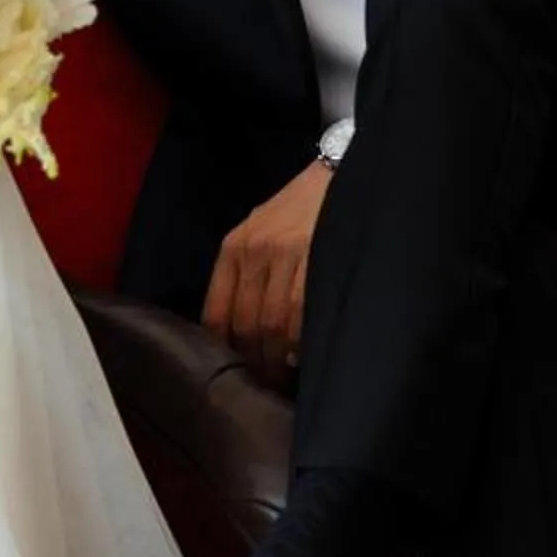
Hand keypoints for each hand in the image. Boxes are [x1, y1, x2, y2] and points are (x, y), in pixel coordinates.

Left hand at [202, 161, 331, 381]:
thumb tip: (244, 335)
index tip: (237, 376)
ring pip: (271, 323)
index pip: (216, 313)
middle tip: (266, 388)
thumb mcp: (261, 232)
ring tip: (285, 381)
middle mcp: (253, 250)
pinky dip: (300, 340)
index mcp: (233, 248)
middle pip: (245, 324)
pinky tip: (304, 355)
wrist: (340, 168)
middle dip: (255, 364)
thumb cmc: (302, 208)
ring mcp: (285, 252)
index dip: (224, 351)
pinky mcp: (316, 253)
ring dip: (277, 360)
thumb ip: (247, 276)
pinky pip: (301, 311)